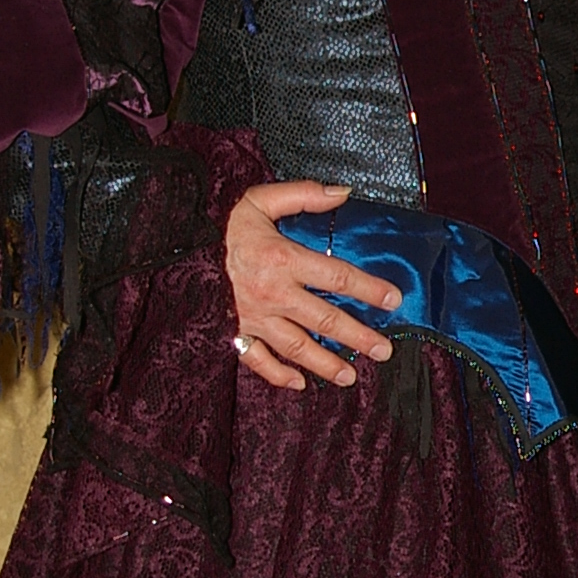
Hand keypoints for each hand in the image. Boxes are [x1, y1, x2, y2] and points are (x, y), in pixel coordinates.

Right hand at [225, 180, 400, 390]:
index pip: (336, 276)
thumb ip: (303, 195)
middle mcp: (272, 293)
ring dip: (326, 364)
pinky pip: (259, 360)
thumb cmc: (230, 228)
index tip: (394, 300)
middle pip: (324, 320)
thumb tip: (343, 194)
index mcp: (282, 260)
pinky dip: (279, 375)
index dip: (369, 288)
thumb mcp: (262, 200)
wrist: (184, 250)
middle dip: (358, 337)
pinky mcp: (239, 331)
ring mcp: (255, 317)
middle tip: (384, 350)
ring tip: (351, 376)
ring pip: (297, 348)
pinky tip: (301, 383)